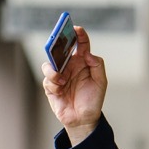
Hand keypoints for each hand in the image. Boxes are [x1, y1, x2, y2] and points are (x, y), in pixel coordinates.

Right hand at [40, 25, 106, 145]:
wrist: (84, 119)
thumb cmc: (93, 100)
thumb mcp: (101, 82)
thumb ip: (97, 65)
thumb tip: (87, 53)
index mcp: (82, 61)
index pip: (79, 44)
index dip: (78, 34)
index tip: (76, 29)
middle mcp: (69, 66)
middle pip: (59, 49)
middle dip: (56, 44)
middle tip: (56, 42)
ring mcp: (59, 75)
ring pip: (49, 64)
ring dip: (54, 71)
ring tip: (62, 80)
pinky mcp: (51, 87)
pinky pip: (47, 80)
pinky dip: (53, 84)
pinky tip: (60, 90)